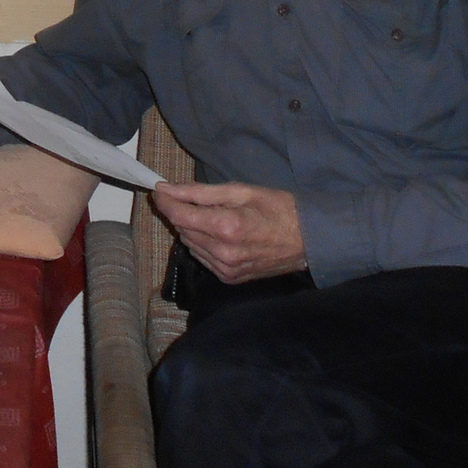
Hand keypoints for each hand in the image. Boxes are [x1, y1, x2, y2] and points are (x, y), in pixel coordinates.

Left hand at [152, 181, 307, 283]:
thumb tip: (168, 189)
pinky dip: (203, 243)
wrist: (309, 241)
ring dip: (192, 228)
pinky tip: (220, 233)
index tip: (158, 189)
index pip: (180, 216)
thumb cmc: (279, 209)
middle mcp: (223, 253)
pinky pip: (203, 258)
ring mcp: (226, 269)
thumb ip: (201, 192)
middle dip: (181, 212)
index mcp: (226, 228)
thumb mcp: (241, 191)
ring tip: (213, 215)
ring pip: (190, 244)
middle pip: (183, 230)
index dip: (165, 201)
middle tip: (193, 198)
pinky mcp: (230, 278)